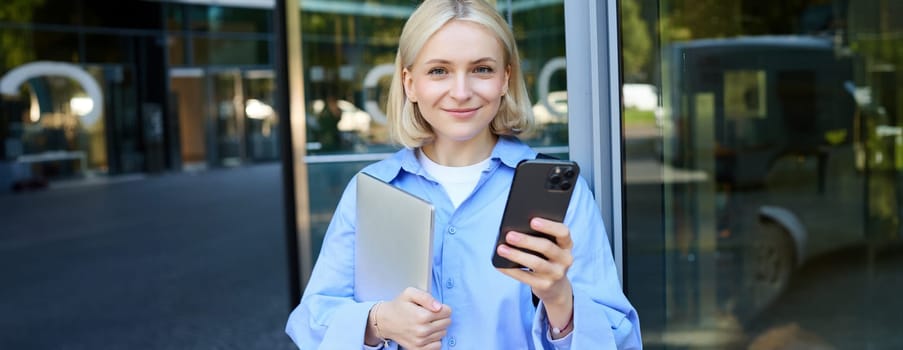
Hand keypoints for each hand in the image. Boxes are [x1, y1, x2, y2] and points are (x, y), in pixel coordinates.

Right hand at [366, 287, 451, 349]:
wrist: (385, 321)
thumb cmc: (399, 306)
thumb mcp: (410, 293)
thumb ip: (426, 297)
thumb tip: (439, 307)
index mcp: (422, 315)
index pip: (447, 312)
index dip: (443, 307)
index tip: (434, 307)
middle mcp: (422, 330)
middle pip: (447, 322)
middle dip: (441, 317)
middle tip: (430, 314)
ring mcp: (420, 341)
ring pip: (443, 333)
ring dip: (438, 328)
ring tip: (426, 323)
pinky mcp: (418, 349)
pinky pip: (437, 345)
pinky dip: (434, 339)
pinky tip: (426, 333)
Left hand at [495, 217, 573, 336]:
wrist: (555, 287)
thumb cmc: (546, 258)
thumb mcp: (549, 247)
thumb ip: (539, 237)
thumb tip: (515, 229)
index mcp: (567, 244)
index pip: (563, 232)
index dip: (549, 226)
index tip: (532, 221)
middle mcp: (565, 259)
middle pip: (546, 247)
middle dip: (526, 240)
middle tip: (509, 235)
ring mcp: (556, 274)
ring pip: (536, 263)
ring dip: (516, 255)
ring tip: (501, 249)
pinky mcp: (545, 286)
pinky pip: (526, 277)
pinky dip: (511, 270)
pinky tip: (500, 265)